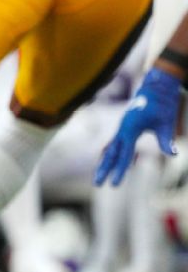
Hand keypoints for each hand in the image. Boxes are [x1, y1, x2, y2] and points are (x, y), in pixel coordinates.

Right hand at [95, 68, 180, 186]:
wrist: (157, 86)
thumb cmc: (163, 103)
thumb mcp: (167, 122)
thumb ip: (166, 140)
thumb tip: (172, 154)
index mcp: (130, 128)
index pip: (124, 154)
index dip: (119, 170)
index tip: (115, 185)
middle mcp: (122, 129)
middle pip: (111, 153)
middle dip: (104, 169)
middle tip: (97, 184)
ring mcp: (122, 127)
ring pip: (110, 148)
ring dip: (104, 162)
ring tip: (98, 175)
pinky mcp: (125, 126)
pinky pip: (115, 143)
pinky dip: (110, 152)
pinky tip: (106, 159)